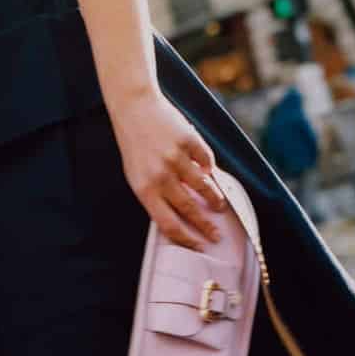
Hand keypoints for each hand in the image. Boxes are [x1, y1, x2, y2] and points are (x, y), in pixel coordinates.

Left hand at [109, 92, 225, 248]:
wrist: (134, 108)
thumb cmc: (136, 147)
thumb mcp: (138, 175)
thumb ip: (157, 196)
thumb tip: (183, 217)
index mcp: (144, 189)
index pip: (168, 224)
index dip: (186, 239)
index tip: (199, 247)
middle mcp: (160, 176)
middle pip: (190, 209)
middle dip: (207, 226)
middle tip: (217, 235)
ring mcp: (176, 158)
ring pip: (204, 187)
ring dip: (215, 199)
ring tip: (220, 205)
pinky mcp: (189, 142)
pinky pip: (207, 162)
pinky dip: (209, 168)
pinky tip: (207, 171)